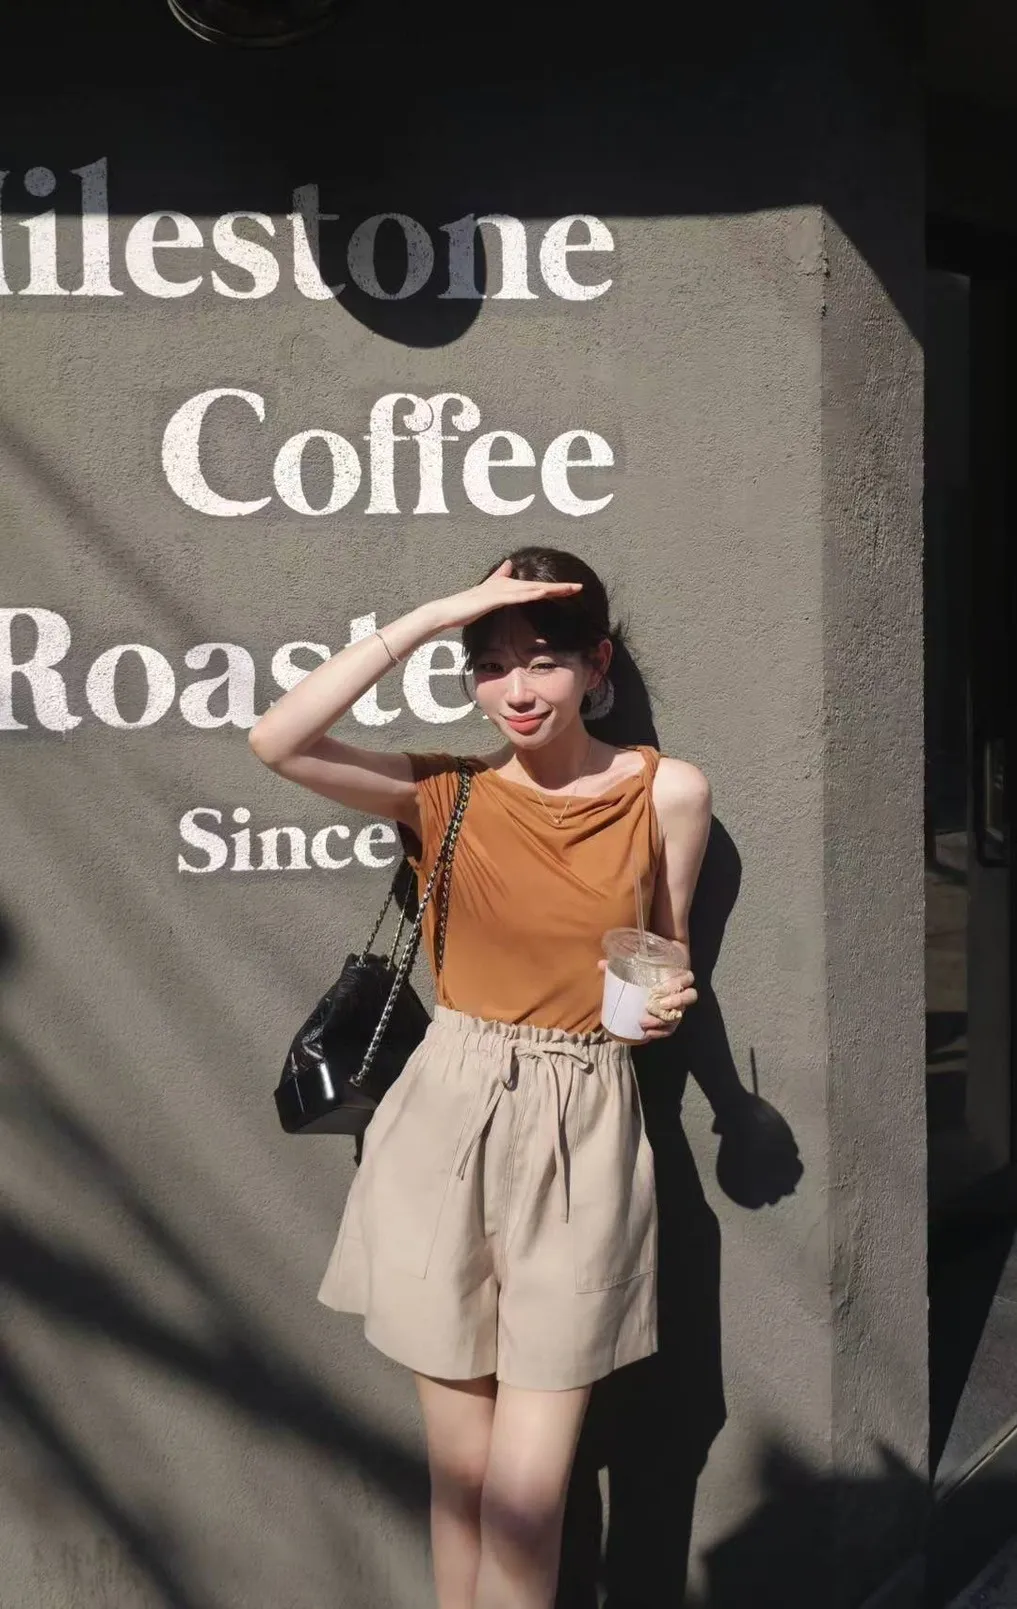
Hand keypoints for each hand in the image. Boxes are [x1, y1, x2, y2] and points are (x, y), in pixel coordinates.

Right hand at [436, 559, 582, 630]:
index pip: (536, 587)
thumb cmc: (467, 606)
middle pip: (539, 586)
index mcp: (508, 586)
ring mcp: (501, 591)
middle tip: (580, 587)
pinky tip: (543, 594)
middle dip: (560, 587)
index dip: (555, 588)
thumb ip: (499, 578)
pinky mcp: (495, 598)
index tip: (572, 589)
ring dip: (551, 589)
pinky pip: (516, 596)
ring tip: (569, 590)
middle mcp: (507, 585)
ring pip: (532, 589)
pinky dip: (531, 594)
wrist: (449, 610)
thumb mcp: (487, 592)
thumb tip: (509, 564)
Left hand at [596, 962, 697, 1042]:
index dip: (679, 983)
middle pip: (689, 997)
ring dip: (664, 1020)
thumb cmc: (643, 973)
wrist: (647, 987)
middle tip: (656, 1005)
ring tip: (646, 1023)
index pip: (688, 978)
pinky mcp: (671, 1019)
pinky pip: (670, 1028)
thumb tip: (601, 964)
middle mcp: (680, 991)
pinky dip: (660, 1032)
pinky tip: (648, 1033)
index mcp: (675, 975)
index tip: (660, 988)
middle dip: (675, 1002)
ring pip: (679, 1015)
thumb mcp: (632, 968)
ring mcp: (677, 1007)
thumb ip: (619, 965)